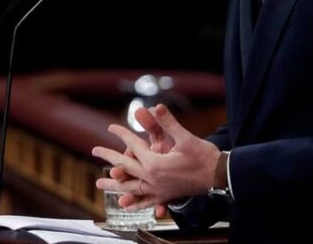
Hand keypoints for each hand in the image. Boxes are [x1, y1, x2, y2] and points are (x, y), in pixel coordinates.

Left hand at [92, 104, 219, 209]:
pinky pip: (146, 202)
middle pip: (125, 168)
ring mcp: (158, 190)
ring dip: (114, 186)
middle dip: (109, 158)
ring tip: (100, 184)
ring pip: (130, 189)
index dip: (120, 134)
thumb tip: (155, 107)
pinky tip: (126, 205)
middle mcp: (152, 178)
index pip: (132, 146)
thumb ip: (168, 123)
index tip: (110, 127)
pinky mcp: (166, 196)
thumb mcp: (185, 137)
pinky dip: (135, 203)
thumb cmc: (203, 156)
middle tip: (94, 151)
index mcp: (154, 163)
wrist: (218, 176)